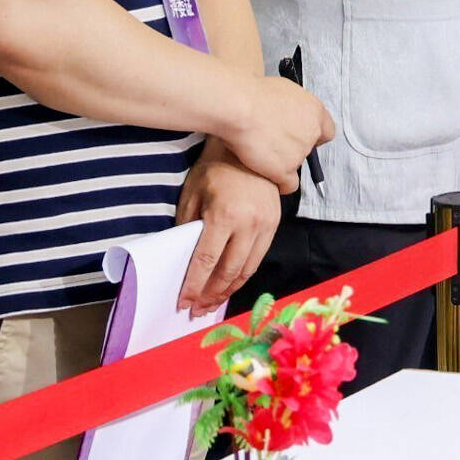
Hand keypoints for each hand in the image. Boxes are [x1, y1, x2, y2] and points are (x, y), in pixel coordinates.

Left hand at [175, 149, 281, 314]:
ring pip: (247, 269)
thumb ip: (187, 228)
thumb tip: (184, 260)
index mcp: (224, 216)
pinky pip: (259, 257)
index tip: (183, 302)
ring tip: (213, 303)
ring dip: (229, 290)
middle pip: (229, 271)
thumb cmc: (214, 169)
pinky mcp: (275, 223)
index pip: (206, 261)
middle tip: (197, 310)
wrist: (249, 148)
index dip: (194, 286)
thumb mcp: (192, 195)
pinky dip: (244, 274)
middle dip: (211, 295)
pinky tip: (231, 283)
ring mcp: (266, 225)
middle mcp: (248, 224)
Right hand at [223, 75, 334, 191]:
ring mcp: (299, 153)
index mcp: (314, 111)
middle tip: (272, 142)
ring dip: (281, 162)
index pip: (326, 131)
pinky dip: (281, 184)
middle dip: (292, 148)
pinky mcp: (284, 170)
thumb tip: (286, 109)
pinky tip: (268, 177)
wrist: (241, 107)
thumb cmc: (253, 93)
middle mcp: (311, 133)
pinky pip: (289, 185)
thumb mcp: (283, 89)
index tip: (301, 135)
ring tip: (259, 152)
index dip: (313, 135)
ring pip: (295, 165)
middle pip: (308, 148)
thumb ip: (292, 105)